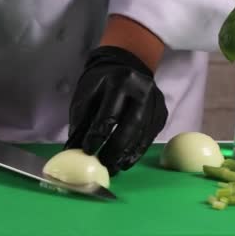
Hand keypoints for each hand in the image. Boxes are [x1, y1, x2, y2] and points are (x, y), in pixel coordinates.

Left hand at [65, 46, 167, 175]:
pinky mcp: (162, 112)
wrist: (126, 66)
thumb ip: (80, 122)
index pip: (109, 114)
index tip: (87, 152)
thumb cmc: (101, 84)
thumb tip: (72, 150)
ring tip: (113, 169)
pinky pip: (149, 137)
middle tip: (103, 166)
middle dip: (114, 150)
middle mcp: (142, 89)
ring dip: (126, 155)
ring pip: (142, 135)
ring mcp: (156, 101)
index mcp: (120, 81)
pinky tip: (125, 162)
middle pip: (130, 126)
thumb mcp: (86, 96)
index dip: (97, 136)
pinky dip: (136, 152)